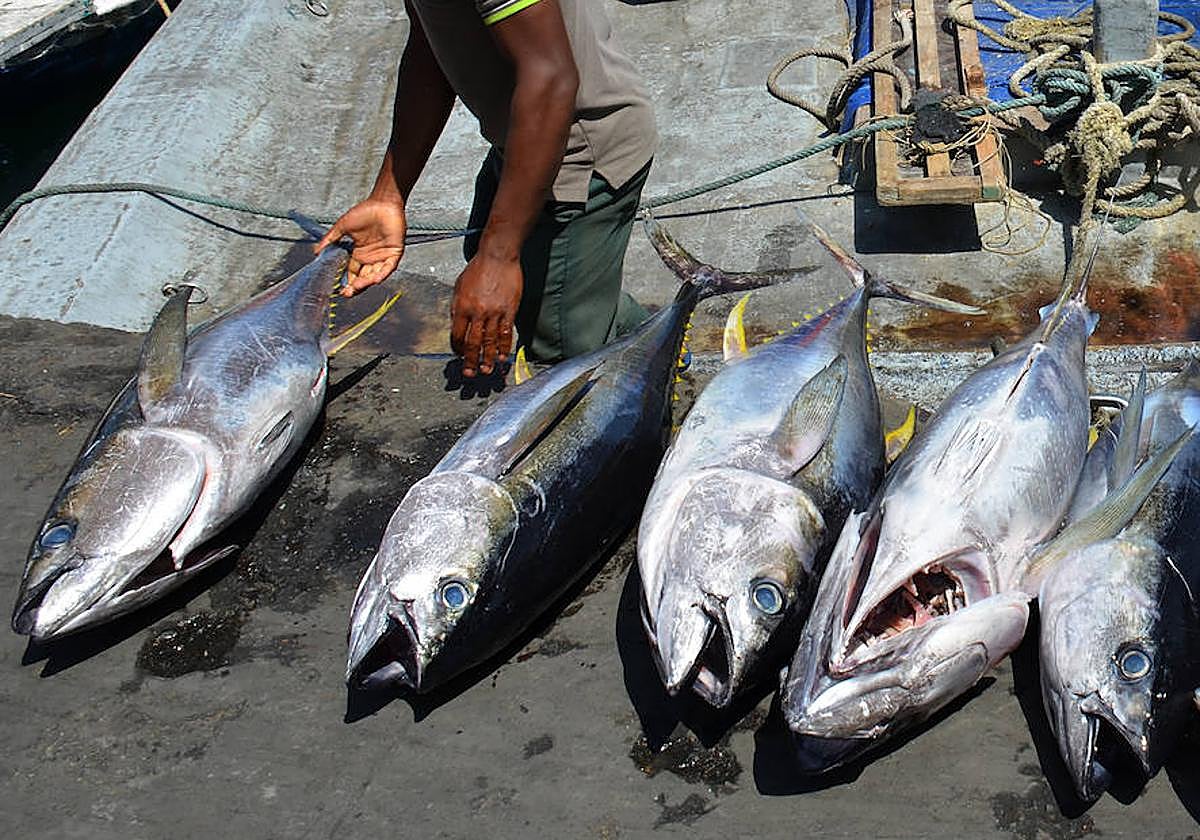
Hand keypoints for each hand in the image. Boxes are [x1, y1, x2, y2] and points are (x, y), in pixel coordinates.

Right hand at [314, 198, 406, 296]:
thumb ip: (330, 240)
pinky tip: (375, 280)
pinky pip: (388, 267)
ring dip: (366, 282)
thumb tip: (315, 252)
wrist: (382, 202)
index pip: (352, 272)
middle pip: (363, 277)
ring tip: (356, 287)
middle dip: (356, 287)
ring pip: (375, 275)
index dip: (347, 281)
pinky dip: (382, 274)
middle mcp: (371, 257)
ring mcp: (383, 256)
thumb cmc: (364, 211)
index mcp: (359, 253)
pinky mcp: (394, 253)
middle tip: (347, 293)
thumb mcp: (343, 227)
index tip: (339, 289)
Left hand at [450, 254, 521, 376]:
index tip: (459, 357)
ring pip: (490, 341)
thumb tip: (457, 324)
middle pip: (473, 343)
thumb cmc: (478, 269)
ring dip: (487, 358)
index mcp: (461, 306)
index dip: (457, 349)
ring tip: (486, 371)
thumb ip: (458, 307)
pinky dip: (503, 347)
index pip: (457, 335)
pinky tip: (501, 357)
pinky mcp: (509, 310)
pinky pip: (506, 333)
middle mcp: (477, 312)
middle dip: (470, 361)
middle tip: (470, 374)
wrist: (497, 256)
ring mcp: (494, 312)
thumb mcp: (459, 286)